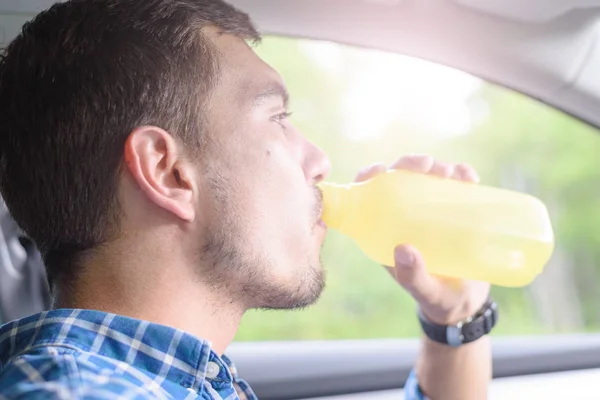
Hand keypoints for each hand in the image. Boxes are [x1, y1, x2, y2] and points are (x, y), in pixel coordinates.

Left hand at [354, 155, 490, 324]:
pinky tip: (469, 176)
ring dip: (437, 167)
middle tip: (429, 166)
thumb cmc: (437, 298)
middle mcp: (403, 215)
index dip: (368, 176)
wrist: (467, 303)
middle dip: (409, 164)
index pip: (368, 195)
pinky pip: (455, 185)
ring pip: (426, 177)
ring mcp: (429, 210)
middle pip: (398, 178)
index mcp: (384, 230)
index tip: (381, 169)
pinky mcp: (455, 209)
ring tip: (453, 173)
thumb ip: (412, 276)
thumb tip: (403, 250)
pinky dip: (462, 175)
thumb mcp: (424, 290)